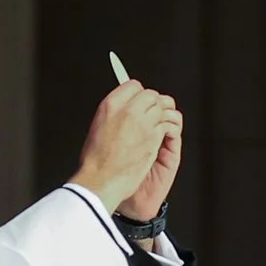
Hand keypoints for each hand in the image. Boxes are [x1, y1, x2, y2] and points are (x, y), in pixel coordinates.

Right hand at [71, 81, 180, 214]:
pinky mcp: (153, 137)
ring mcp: (142, 122)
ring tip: (162, 123)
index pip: (133, 85)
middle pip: (151, 94)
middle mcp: (127, 110)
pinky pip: (168, 124)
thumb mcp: (98, 127)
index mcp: (110, 105)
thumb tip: (125, 109)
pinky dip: (169, 128)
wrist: (101, 180)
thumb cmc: (96, 160)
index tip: (142, 102)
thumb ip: (114, 114)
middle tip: (155, 113)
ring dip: (165, 114)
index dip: (140, 94)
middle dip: (155, 103)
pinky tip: (164, 135)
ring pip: (163, 107)